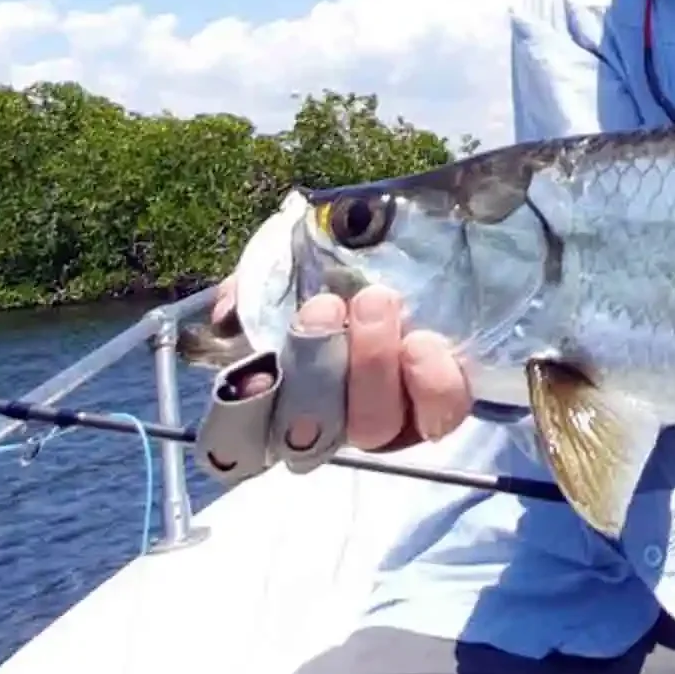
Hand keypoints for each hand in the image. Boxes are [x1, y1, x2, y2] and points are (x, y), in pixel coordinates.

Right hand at [206, 275, 469, 451]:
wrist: (424, 239)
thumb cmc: (347, 263)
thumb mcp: (292, 263)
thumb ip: (254, 288)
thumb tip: (229, 309)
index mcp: (290, 389)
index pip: (248, 434)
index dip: (245, 418)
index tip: (257, 372)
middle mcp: (338, 416)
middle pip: (313, 430)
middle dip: (314, 370)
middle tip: (326, 306)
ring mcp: (394, 416)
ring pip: (374, 425)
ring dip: (368, 366)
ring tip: (375, 302)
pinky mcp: (445, 402)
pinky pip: (438, 413)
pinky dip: (427, 382)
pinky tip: (422, 342)